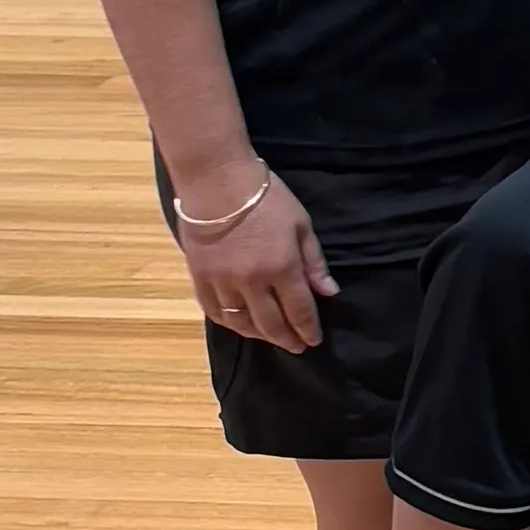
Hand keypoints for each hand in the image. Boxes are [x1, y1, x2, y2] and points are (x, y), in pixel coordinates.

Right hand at [176, 165, 335, 349]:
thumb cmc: (266, 198)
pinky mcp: (200, 280)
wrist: (216, 182)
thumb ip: (314, 262)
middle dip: (287, 339)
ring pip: (243, 323)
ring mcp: (223, 284)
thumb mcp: (301, 224)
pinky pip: (215, 313)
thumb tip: (328, 292)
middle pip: (271, 324)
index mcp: (281, 268)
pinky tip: (241, 326)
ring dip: (260, 335)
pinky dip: (231, 324)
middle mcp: (252, 283)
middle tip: (297, 347)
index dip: (308, 329)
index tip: (314, 340)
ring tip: (272, 338)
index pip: (299, 310)